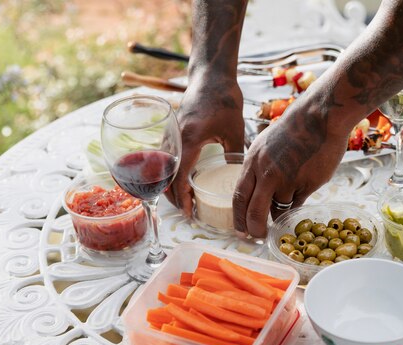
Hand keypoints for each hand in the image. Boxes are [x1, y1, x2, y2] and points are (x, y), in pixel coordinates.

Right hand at [166, 77, 244, 215]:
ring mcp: (170, 134)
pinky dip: (169, 172)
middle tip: (188, 211)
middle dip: (173, 197)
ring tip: (185, 200)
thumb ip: (235, 155)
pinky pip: (165, 158)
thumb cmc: (224, 99)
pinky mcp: (171, 131)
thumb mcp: (235, 130)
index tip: (189, 212)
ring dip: (170, 186)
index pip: (179, 177)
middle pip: (165, 177)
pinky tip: (182, 180)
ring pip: (162, 168)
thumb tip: (239, 176)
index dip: (182, 198)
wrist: (211, 75)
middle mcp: (174, 139)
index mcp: (189, 140)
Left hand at [233, 100, 348, 236]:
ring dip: (282, 209)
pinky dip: (298, 201)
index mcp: (252, 162)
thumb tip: (258, 195)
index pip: (239, 196)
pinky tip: (303, 185)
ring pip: (279, 208)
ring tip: (291, 190)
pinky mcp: (306, 184)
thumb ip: (259, 169)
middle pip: (254, 212)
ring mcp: (287, 180)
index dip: (239, 217)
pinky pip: (298, 203)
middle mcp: (266, 173)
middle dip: (254, 229)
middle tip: (258, 236)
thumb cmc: (293, 129)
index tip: (241, 230)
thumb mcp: (265, 145)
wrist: (319, 117)